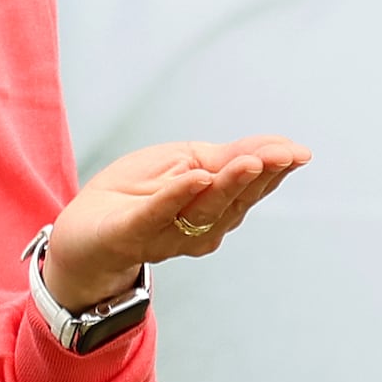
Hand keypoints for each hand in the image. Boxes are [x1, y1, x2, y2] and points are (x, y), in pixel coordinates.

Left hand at [38, 136, 310, 306]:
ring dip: (227, 184)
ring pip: (204, 208)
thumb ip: (221, 159)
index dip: (274, 168)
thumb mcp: (181, 162)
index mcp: (213, 206)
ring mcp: (166, 233)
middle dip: (259, 175)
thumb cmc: (136, 193)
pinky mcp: (132, 233)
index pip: (248, 185)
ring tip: (249, 161)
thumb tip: (269, 148)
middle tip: (282, 155)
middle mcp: (198, 227)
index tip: (298, 152)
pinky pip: (156, 215)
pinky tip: (195, 178)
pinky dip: (176, 196)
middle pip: (233, 199)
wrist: (83, 233)